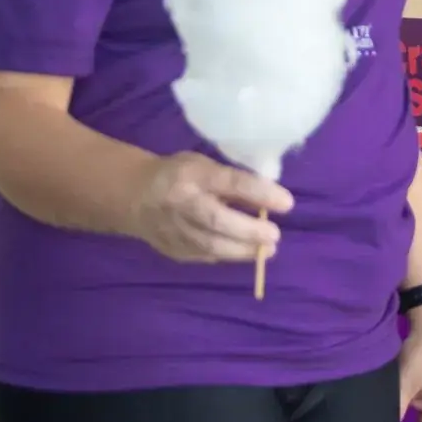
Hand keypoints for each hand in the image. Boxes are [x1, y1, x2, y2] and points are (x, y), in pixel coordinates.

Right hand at [127, 152, 290, 263]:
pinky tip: (244, 252)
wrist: (134, 195)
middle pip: (217, 219)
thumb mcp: (205, 165)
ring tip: (268, 249)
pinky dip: (226, 255)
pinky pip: (202, 256)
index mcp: (193, 174)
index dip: (260, 193)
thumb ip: (232, 179)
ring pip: (210, 244)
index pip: (230, 183)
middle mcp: (180, 202)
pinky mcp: (171, 249)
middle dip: (250, 230)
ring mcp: (173, 229)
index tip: (287, 203)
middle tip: (275, 235)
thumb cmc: (181, 174)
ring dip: (243, 250)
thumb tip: (269, 195)